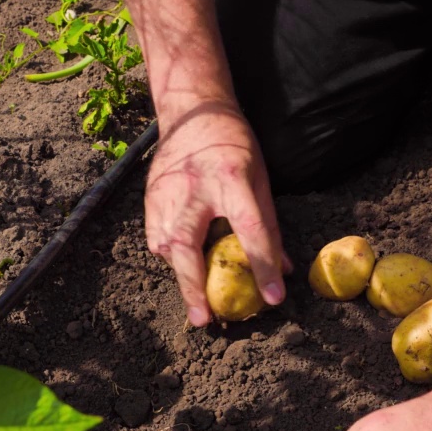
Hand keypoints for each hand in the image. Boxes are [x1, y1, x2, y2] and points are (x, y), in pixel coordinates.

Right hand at [145, 101, 288, 326]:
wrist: (192, 111)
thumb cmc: (234, 145)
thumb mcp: (261, 179)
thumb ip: (269, 225)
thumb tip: (281, 270)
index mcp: (231, 179)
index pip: (251, 230)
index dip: (264, 266)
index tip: (272, 298)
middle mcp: (195, 187)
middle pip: (190, 244)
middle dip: (194, 286)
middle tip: (204, 319)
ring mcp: (166, 192)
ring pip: (167, 245)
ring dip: (182, 275)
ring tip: (196, 298)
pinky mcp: (149, 197)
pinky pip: (156, 238)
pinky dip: (169, 256)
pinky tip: (181, 263)